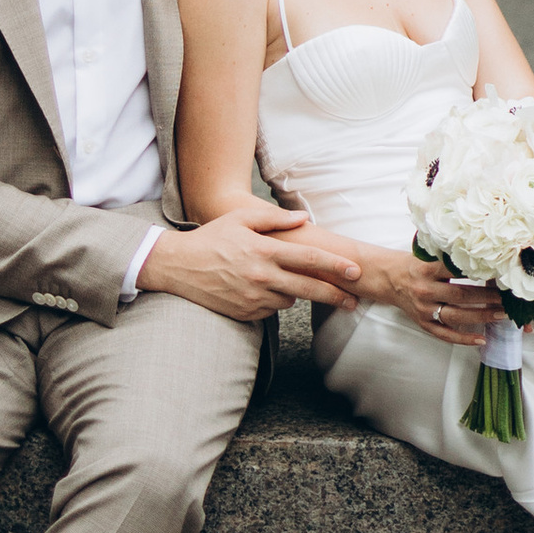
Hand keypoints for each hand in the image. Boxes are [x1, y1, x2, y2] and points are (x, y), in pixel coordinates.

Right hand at [141, 208, 362, 322]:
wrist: (178, 266)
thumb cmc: (211, 237)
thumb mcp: (240, 219)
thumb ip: (275, 219)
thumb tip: (304, 219)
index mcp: (264, 251)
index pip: (309, 260)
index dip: (335, 266)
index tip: (355, 271)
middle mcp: (262, 277)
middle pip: (309, 289)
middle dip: (335, 295)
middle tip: (354, 300)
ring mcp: (253, 298)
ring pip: (289, 300)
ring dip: (294, 293)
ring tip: (282, 280)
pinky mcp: (245, 314)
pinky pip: (270, 310)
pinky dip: (272, 301)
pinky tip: (261, 289)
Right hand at [357, 248, 503, 347]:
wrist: (388, 278)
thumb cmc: (414, 264)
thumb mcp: (429, 254)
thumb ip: (451, 257)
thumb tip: (485, 257)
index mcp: (428, 269)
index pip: (459, 271)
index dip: (482, 273)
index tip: (502, 274)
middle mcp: (426, 290)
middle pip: (462, 295)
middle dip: (489, 297)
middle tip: (510, 298)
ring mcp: (424, 309)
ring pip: (458, 316)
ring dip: (483, 316)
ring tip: (503, 315)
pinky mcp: (424, 323)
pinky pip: (445, 334)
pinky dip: (464, 338)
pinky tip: (481, 339)